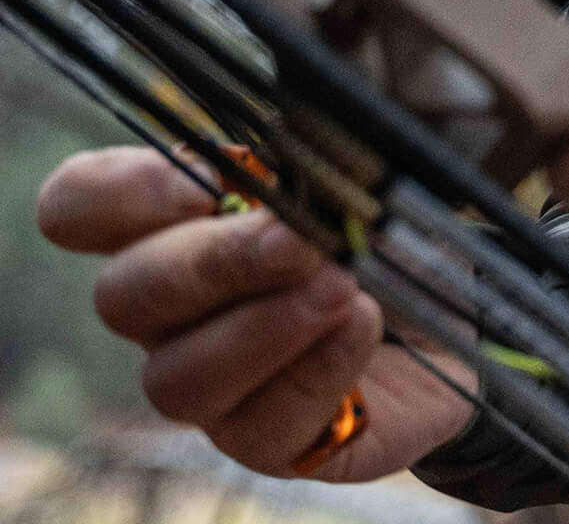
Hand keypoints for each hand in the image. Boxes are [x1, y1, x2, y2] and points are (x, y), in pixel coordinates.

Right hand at [36, 147, 473, 480]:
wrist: (461, 315)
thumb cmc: (391, 232)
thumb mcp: (366, 176)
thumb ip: (318, 158)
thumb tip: (294, 149)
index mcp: (179, 223)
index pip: (84, 205)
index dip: (116, 194)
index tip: (201, 181)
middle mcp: (175, 311)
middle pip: (125, 295)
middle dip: (213, 262)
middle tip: (298, 240)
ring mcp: (213, 386)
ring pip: (176, 379)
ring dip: (263, 326)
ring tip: (343, 288)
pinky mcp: (268, 442)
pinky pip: (261, 428)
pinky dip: (319, 369)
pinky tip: (363, 329)